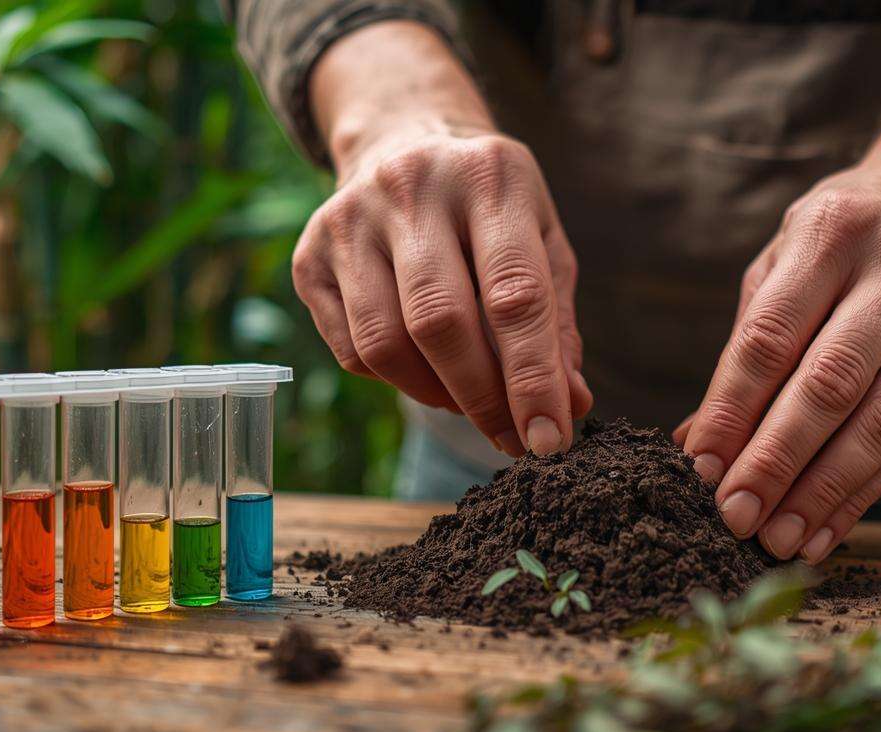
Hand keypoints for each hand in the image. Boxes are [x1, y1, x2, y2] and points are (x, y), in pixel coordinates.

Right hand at [293, 23, 589, 455]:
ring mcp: (351, 219)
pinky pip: (351, 350)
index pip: (515, 295)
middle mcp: (413, 187)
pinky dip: (396, 380)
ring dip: (435, 396)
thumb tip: (571, 406)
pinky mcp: (309, 254)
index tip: (549, 440)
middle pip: (441, 323)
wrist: (403, 142)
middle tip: (511, 440)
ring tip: (468, 403)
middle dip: (482, 398)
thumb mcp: (542, 243)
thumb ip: (557, 324)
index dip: (533, 378)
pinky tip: (423, 369)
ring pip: (387, 344)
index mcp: (491, 176)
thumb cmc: (491, 211)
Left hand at [678, 63, 880, 562]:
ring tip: (778, 539)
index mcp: (835, 230)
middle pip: (831, 384)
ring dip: (825, 492)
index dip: (732, 409)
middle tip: (734, 518)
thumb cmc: (841, 242)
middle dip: (777, 460)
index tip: (699, 468)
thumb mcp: (783, 260)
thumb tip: (698, 444)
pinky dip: (866, 492)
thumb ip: (746, 346)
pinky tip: (826, 530)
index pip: (772, 337)